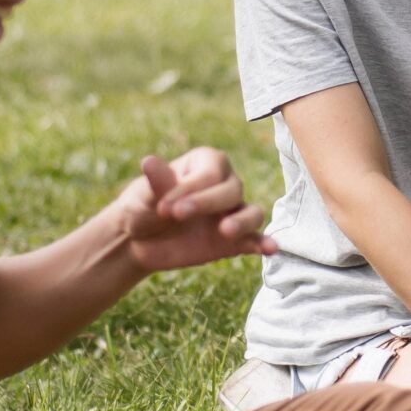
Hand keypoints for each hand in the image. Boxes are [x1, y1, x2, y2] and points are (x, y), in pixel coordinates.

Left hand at [109, 149, 277, 274]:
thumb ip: (156, 183)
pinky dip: (264, 244)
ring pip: (253, 213)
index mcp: (206, 163)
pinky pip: (255, 240)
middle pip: (232, 190)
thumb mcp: (144, 196)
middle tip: (177, 215)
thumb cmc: (143, 208)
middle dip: (207, 203)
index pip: (209, 173)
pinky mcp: (234, 241)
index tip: (163, 207)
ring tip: (226, 231)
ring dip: (243, 221)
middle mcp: (225, 185)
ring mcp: (232, 214)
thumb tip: (149, 162)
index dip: (190, 189)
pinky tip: (271, 249)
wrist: (140, 240)